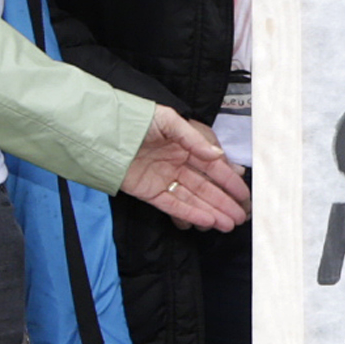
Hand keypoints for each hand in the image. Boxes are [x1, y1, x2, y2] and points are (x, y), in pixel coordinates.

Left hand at [122, 103, 249, 230]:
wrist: (101, 132)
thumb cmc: (134, 120)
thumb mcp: (168, 120)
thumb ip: (194, 139)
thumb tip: (217, 156)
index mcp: (183, 145)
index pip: (212, 166)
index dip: (228, 181)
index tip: (243, 194)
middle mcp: (176, 164)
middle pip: (205, 186)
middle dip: (223, 201)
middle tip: (240, 216)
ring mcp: (163, 179)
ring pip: (192, 198)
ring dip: (211, 211)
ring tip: (228, 224)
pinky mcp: (148, 192)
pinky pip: (173, 205)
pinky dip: (190, 213)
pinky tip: (207, 220)